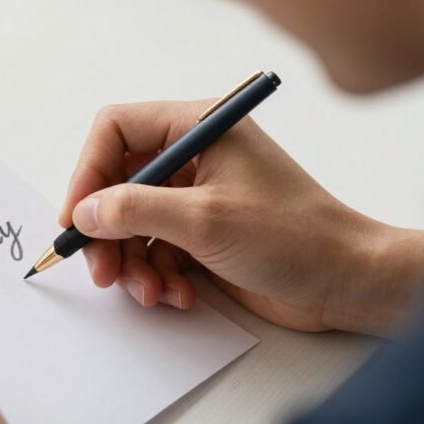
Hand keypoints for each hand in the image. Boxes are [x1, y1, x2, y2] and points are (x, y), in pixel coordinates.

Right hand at [59, 100, 423, 336]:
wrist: (347, 283)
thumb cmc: (294, 237)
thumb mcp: (204, 221)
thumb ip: (134, 211)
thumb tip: (84, 212)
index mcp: (198, 127)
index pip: (115, 130)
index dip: (86, 172)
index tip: (76, 218)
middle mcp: (194, 155)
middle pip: (117, 183)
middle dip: (107, 232)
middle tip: (102, 271)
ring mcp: (197, 195)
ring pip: (132, 223)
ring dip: (133, 263)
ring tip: (151, 293)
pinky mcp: (201, 232)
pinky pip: (155, 249)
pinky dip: (158, 275)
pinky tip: (179, 296)